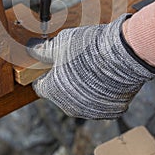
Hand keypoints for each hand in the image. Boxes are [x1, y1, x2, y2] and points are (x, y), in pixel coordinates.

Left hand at [28, 15, 154, 119]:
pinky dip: (101, 92)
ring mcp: (91, 111)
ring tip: (91, 67)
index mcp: (53, 91)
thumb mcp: (60, 43)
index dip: (44, 74)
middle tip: (73, 62)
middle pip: (61, 93)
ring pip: (81, 99)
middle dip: (64, 80)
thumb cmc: (88, 48)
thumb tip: (32, 50)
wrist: (123, 54)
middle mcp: (70, 106)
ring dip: (82, 87)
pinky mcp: (110, 111)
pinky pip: (101, 102)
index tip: (51, 65)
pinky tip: (105, 76)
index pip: (40, 86)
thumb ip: (43, 51)